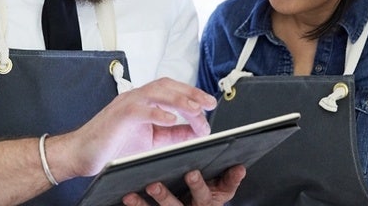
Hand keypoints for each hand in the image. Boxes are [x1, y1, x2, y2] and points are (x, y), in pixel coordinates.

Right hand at [48, 77, 217, 180]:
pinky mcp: (118, 116)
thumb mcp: (151, 141)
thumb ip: (173, 135)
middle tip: (209, 103)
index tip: (208, 108)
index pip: (172, 90)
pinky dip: (156, 112)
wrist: (81, 153)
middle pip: (167, 86)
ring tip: (196, 109)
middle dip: (191, 92)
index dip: (192, 96)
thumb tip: (197, 131)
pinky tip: (170, 119)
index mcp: (144, 101)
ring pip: (156, 93)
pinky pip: (139, 109)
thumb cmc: (111, 146)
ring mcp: (126, 104)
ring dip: (179, 100)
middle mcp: (136, 98)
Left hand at [121, 165, 246, 205]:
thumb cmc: (198, 197)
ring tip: (152, 184)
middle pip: (200, 198)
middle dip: (197, 186)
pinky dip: (138, 205)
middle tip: (191, 172)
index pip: (226, 188)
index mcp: (213, 199)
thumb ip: (227, 179)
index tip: (227, 166)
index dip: (230, 179)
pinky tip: (128, 195)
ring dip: (162, 196)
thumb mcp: (216, 190)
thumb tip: (240, 168)